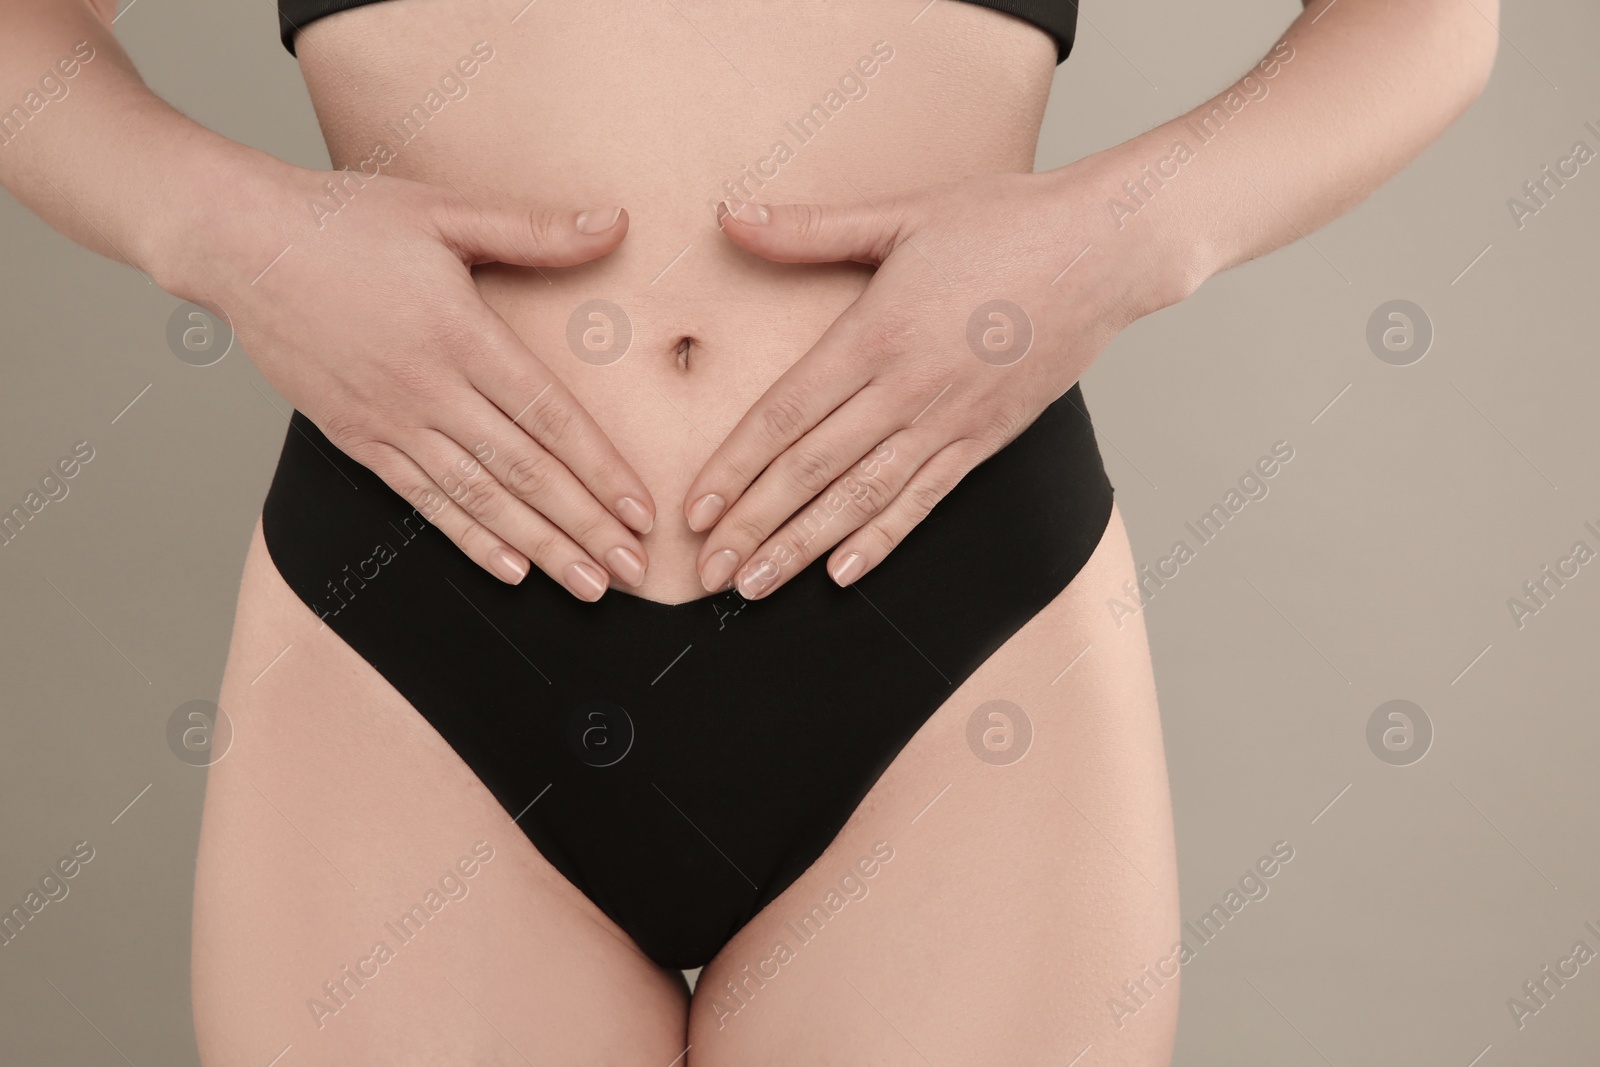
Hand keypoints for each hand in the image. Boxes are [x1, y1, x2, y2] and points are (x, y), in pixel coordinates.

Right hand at [165, 163, 654, 601]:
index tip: (642, 512)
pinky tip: (512, 571)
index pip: (548, 416)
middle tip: (635, 572)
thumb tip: (615, 223)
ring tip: (588, 587)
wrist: (238, 245)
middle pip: (522, 472)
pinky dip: (469, 538)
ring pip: (478, 499)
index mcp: (460, 333)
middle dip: (585, 528)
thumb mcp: (445, 210)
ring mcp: (389, 421)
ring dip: (539, 548)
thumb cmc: (346, 221)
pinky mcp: (357, 439)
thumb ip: (533, 230)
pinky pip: (422, 500)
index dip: (600, 470)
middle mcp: (428, 389)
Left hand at [685, 163, 1189, 598]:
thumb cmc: (1005, 221)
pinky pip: (925, 501)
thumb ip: (809, 228)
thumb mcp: (902, 213)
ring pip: (862, 499)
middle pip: (812, 470)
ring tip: (757, 587)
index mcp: (875, 334)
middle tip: (709, 569)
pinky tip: (844, 574)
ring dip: (803, 547)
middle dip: (754, 525)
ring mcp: (950, 421)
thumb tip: (729, 215)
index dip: (733, 468)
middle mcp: (907, 389)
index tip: (695, 509)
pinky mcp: (987, 439)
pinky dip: (883, 540)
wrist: (1108, 249)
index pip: (784, 415)